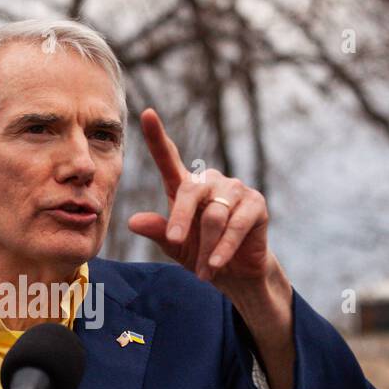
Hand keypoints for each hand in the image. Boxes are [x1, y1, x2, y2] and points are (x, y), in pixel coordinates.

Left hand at [127, 108, 286, 307]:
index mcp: (185, 186)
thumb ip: (158, 231)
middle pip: (190, 190)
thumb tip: (133, 222)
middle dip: (180, 218)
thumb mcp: (175, 246)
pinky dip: (223, 247)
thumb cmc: (200, 254)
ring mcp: (235, 189)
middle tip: (174, 242)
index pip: (168, 158)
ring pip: (213, 214)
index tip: (146, 114)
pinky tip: (215, 263)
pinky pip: (235, 224)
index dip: (157, 136)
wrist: (235, 274)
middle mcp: (210, 182)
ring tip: (202, 269)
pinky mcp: (255, 204)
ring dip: (205, 246)